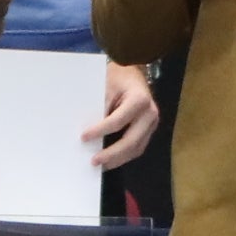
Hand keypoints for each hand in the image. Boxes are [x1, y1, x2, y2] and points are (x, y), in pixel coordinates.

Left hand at [86, 52, 158, 167]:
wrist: (132, 70)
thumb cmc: (117, 76)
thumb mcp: (106, 87)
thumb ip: (100, 109)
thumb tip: (87, 133)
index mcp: (139, 100)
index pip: (117, 121)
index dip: (100, 131)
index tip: (83, 137)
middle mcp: (150, 113)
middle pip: (131, 141)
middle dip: (112, 154)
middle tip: (94, 161)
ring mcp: (152, 123)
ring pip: (137, 148)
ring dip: (118, 159)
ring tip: (101, 164)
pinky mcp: (149, 129)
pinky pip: (138, 147)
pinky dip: (124, 155)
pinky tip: (111, 160)